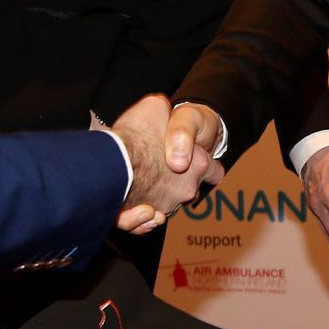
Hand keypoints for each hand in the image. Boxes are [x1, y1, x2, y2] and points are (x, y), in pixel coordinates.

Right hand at [112, 95, 221, 233]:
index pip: (216, 171)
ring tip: (137, 182)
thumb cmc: (137, 135)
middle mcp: (187, 189)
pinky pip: (144, 221)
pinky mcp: (144, 219)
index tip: (195, 165)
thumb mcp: (155, 107)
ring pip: (163, 205)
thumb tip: (162, 110)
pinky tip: (133, 203)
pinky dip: (138, 216)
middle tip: (155, 168)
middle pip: (187, 189)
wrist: (112, 161)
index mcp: (199, 163)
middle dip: (173, 182)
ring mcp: (166, 206)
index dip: (206, 166)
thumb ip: (165, 111)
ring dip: (153, 197)